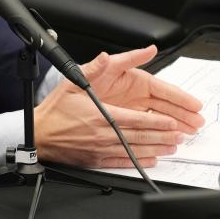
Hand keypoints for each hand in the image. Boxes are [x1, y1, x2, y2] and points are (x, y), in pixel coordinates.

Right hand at [34, 45, 203, 168]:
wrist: (38, 135)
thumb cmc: (55, 111)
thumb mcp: (71, 84)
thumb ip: (93, 70)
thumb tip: (106, 57)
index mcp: (102, 116)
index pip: (137, 120)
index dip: (157, 122)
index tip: (173, 122)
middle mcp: (104, 134)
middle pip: (140, 136)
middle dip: (163, 136)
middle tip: (181, 135)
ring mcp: (101, 148)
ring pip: (135, 150)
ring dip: (156, 149)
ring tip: (172, 147)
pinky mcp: (96, 159)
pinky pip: (123, 161)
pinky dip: (139, 161)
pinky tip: (151, 160)